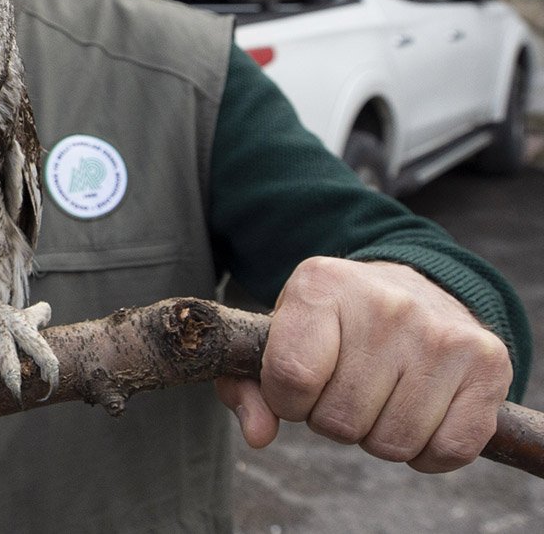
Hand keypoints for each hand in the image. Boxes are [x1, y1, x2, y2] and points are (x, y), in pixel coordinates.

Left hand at [216, 257, 511, 471]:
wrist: (411, 287)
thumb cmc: (332, 321)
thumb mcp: (279, 334)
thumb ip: (248, 386)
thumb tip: (258, 435)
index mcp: (321, 284)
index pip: (292, 377)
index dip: (287, 400)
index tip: (297, 387)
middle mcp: (385, 303)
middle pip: (341, 419)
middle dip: (332, 419)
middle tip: (344, 387)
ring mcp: (441, 332)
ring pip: (392, 442)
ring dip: (377, 435)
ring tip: (379, 394)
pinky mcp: (487, 363)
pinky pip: (448, 450)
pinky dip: (426, 451)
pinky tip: (417, 413)